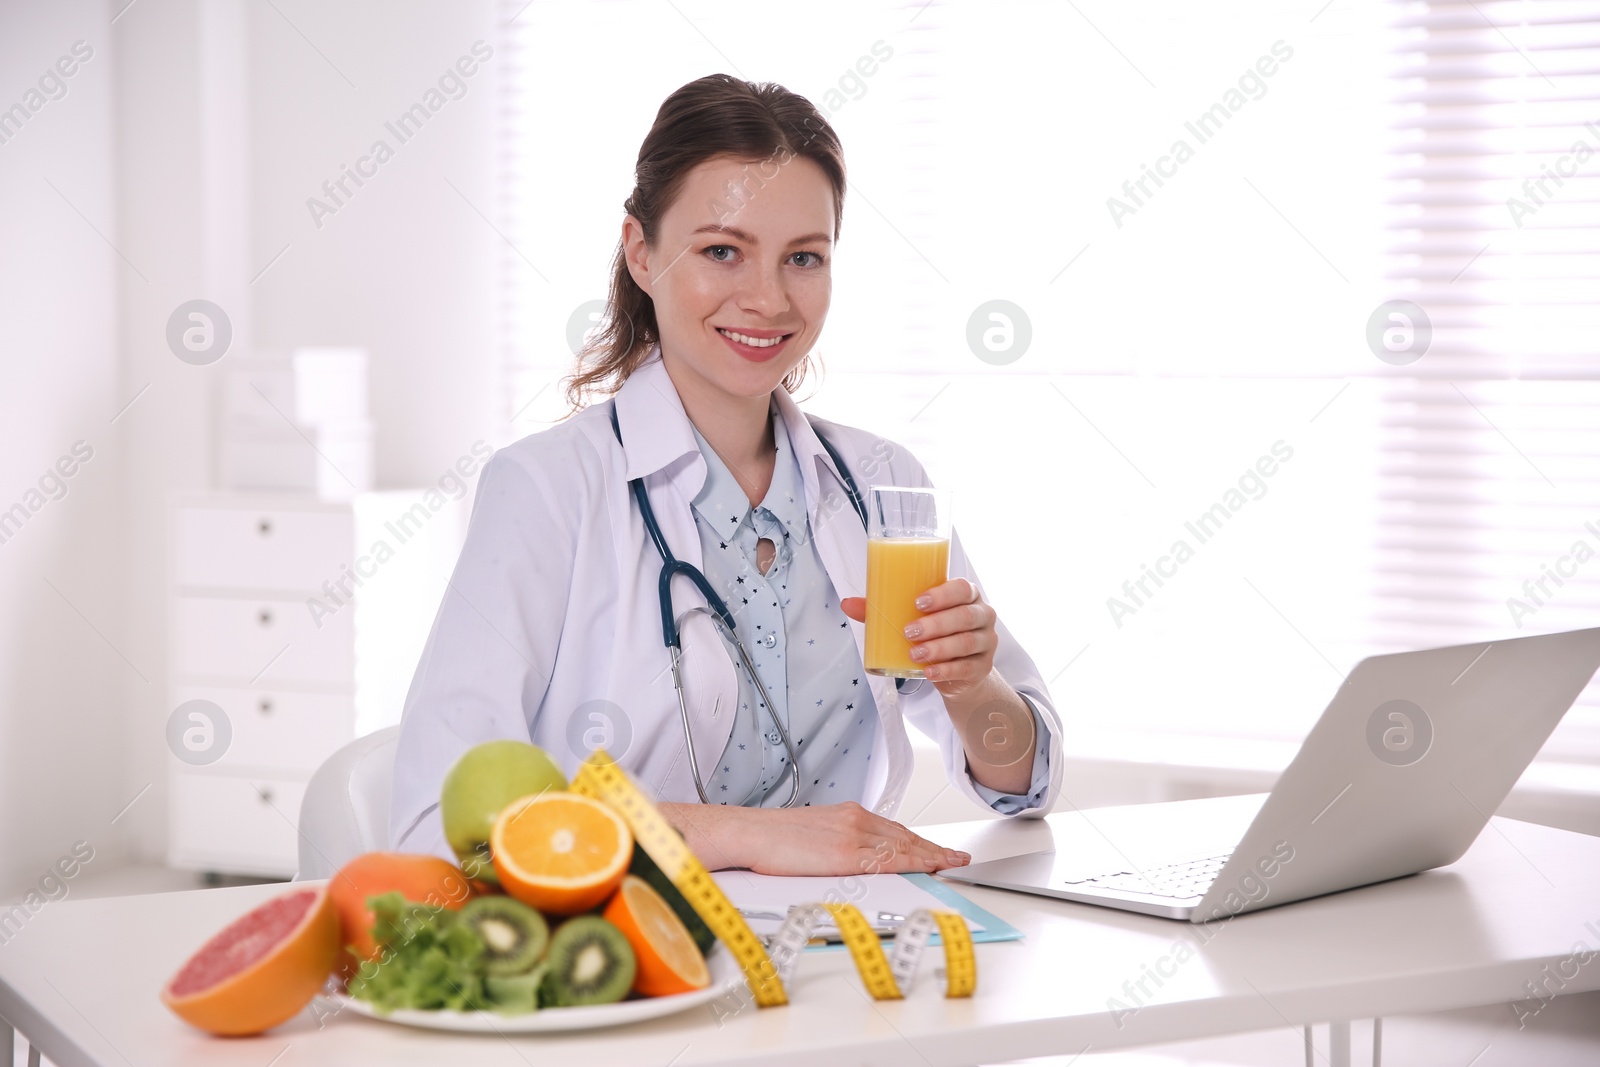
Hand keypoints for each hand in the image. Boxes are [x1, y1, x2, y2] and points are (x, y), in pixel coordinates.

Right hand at [661, 801, 969, 875]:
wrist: (746, 833)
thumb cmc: (768, 839)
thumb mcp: (810, 836)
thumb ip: (835, 844)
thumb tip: (849, 861)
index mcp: (846, 814)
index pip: (891, 829)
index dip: (918, 839)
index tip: (935, 847)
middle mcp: (854, 819)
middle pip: (904, 835)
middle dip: (932, 846)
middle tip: (955, 856)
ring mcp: (853, 835)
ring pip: (904, 845)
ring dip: (931, 853)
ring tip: (952, 862)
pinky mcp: (846, 853)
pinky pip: (891, 858)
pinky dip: (916, 861)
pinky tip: (931, 865)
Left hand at [841, 578, 997, 700]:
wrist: (959, 671)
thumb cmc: (935, 634)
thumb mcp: (913, 618)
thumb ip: (883, 610)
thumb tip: (848, 604)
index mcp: (966, 595)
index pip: (962, 588)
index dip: (943, 594)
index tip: (917, 602)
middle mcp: (982, 615)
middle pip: (965, 616)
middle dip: (936, 624)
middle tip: (909, 632)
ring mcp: (986, 642)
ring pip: (966, 642)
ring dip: (939, 648)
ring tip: (914, 653)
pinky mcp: (982, 667)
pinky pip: (967, 668)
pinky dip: (947, 670)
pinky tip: (930, 673)